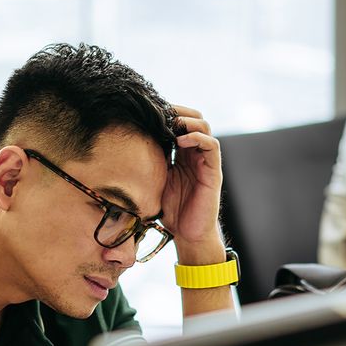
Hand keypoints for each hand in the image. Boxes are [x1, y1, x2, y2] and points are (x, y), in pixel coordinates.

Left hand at [159, 104, 222, 248]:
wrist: (188, 234)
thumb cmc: (172, 211)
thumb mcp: (156, 180)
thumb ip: (152, 162)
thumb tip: (131, 144)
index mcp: (183, 155)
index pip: (181, 124)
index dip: (169, 114)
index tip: (152, 110)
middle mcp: (196, 155)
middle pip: (195, 119)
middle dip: (179, 112)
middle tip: (162, 111)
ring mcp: (206, 162)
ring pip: (205, 128)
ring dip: (188, 121)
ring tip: (173, 124)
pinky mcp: (214, 171)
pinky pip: (212, 146)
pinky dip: (197, 138)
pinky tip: (181, 141)